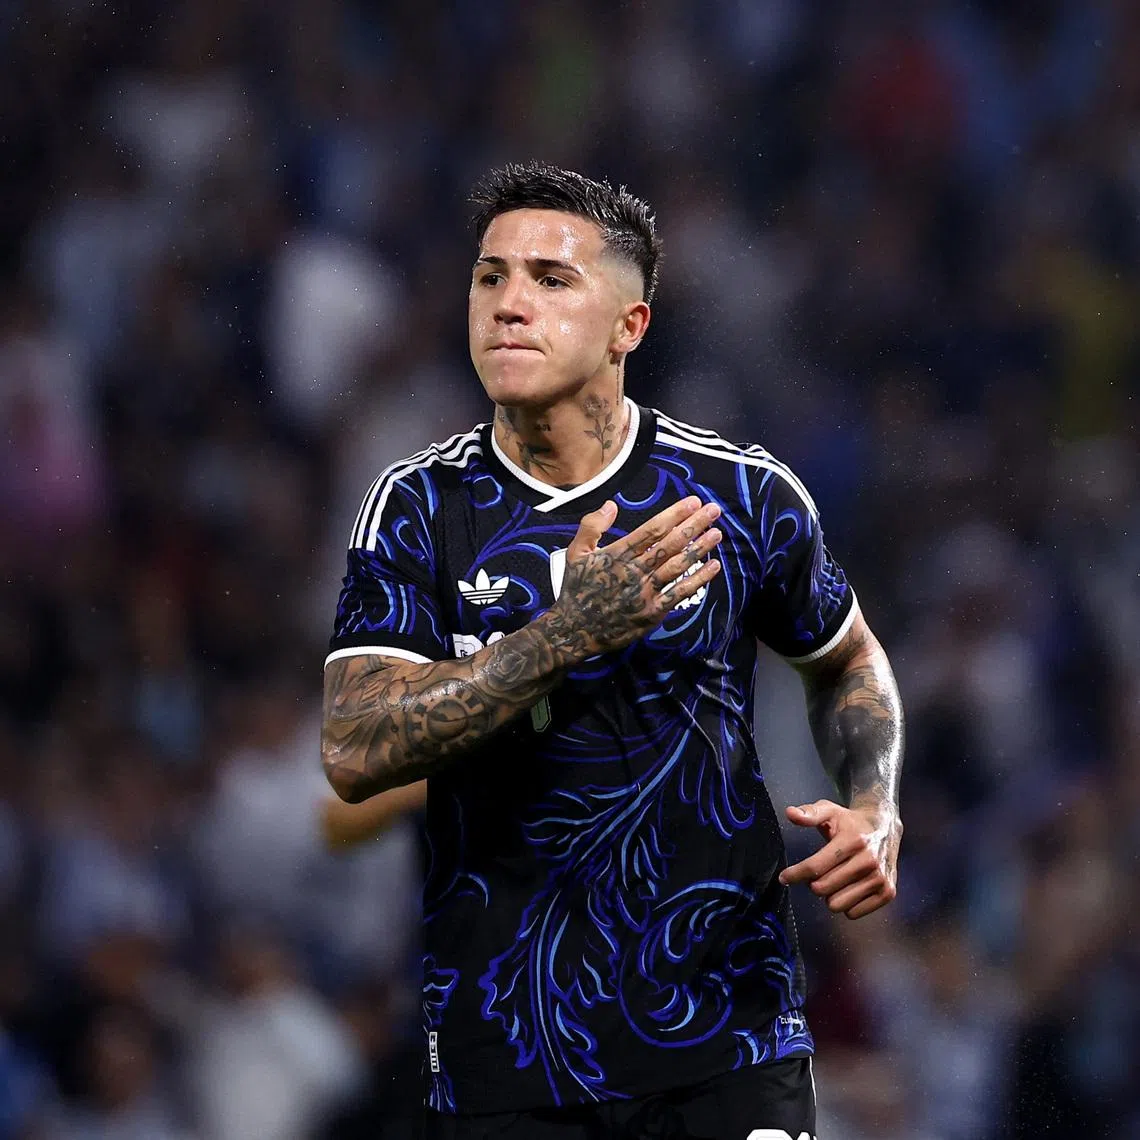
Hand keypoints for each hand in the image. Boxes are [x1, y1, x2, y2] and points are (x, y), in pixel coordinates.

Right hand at [543, 496, 722, 657]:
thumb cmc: (576, 589)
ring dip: (699, 548)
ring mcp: (645, 593)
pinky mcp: (652, 612)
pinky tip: (713, 566)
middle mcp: (634, 571)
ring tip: (717, 533)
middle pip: (670, 544)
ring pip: (678, 566)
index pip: (652, 530)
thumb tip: (611, 504)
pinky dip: (698, 579)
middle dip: (694, 525)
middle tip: (713, 511)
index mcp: (617, 554)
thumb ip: (592, 526)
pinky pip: (680, 593)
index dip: (675, 514)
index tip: (693, 502)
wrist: (574, 630)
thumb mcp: (575, 553)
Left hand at [779, 799, 901, 919]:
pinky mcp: (888, 893)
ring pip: (837, 904)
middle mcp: (869, 861)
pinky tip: (849, 887)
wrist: (885, 827)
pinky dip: (847, 904)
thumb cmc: (851, 822)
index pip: (815, 866)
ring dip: (830, 895)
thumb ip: (809, 813)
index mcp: (853, 841)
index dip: (795, 874)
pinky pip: (853, 913)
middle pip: (823, 888)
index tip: (784, 877)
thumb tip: (790, 813)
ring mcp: (880, 878)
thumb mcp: (829, 811)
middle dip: (813, 883)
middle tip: (819, 873)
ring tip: (836, 878)